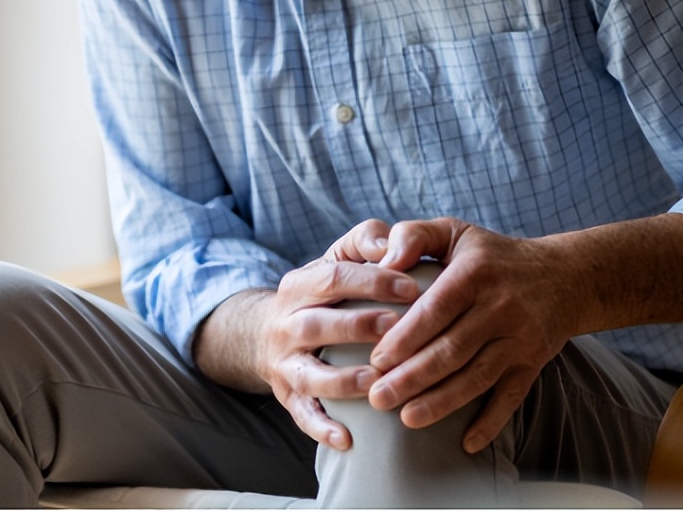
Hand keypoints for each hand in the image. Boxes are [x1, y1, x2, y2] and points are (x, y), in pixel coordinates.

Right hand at [252, 222, 421, 449]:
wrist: (267, 331)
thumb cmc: (323, 291)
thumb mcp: (336, 258)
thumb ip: (365, 241)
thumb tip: (391, 244)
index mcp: (298, 285)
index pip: (334, 277)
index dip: (374, 282)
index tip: (414, 288)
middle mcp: (285, 323)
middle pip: (317, 324)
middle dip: (357, 326)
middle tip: (396, 328)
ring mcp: (284, 363)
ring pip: (309, 373)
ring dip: (343, 379)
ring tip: (376, 381)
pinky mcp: (287, 396)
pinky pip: (302, 415)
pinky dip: (322, 428)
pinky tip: (348, 440)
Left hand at [366, 218, 578, 452]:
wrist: (565, 275)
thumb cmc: (491, 254)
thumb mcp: (454, 231)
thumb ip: (413, 237)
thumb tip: (384, 263)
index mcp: (475, 273)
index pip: (435, 310)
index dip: (405, 337)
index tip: (375, 360)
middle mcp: (501, 306)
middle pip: (452, 350)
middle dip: (412, 378)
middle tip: (378, 399)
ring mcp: (521, 338)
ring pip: (477, 377)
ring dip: (442, 402)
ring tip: (406, 418)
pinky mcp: (534, 362)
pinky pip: (512, 396)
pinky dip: (491, 422)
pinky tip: (466, 443)